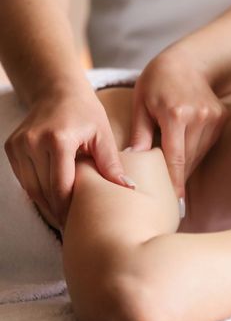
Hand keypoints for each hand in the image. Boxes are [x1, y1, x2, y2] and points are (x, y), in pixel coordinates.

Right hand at [4, 89, 127, 228]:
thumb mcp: (103, 135)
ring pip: (31, 188)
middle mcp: (33, 142)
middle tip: (74, 228)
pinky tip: (53, 202)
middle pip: (44, 190)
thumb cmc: (86, 113)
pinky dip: (38, 192)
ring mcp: (19, 144)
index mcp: (58, 139)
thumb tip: (129, 188)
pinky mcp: (12, 147)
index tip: (81, 224)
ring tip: (65, 220)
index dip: (70, 209)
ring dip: (47, 205)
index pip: (61, 186)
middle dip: (59, 212)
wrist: (58, 91)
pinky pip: (24, 179)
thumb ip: (111, 163)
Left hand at [129, 48, 228, 197]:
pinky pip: (206, 144)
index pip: (175, 158)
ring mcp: (213, 117)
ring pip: (199, 154)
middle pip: (189, 159)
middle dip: (178, 177)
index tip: (174, 202)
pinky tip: (184, 153)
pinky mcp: (221, 118)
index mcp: (175, 114)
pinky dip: (195, 152)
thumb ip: (139, 135)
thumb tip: (132, 164)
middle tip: (168, 197)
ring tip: (173, 178)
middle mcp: (198, 117)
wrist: (188, 61)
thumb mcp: (141, 104)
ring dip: (186, 166)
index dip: (174, 182)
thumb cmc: (157, 81)